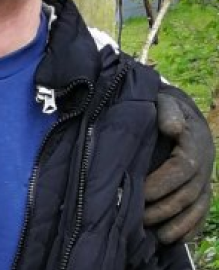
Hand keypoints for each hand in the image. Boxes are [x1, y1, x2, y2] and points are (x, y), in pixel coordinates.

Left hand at [143, 85, 214, 243]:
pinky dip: (189, 228)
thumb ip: (167, 112)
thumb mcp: (165, 103)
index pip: (182, 168)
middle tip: (138, 217)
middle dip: (163, 208)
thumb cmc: (164, 109)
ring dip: (177, 224)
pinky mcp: (201, 191)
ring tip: (155, 235)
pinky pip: (200, 214)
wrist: (179, 115)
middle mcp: (204, 166)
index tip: (141, 191)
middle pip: (187, 193)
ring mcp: (204, 181)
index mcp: (194, 144)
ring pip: (195, 208)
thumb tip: (171, 127)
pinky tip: (173, 240)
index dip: (162, 182)